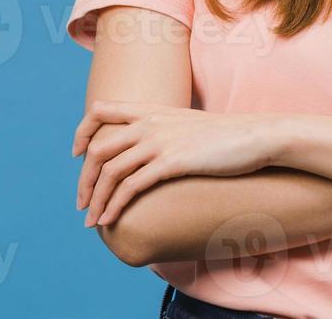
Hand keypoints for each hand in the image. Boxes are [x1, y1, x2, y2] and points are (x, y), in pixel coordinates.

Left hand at [72, 101, 273, 227]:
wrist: (253, 136)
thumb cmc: (223, 136)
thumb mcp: (185, 124)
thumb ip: (163, 130)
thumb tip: (151, 151)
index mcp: (149, 110)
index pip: (99, 110)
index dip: (82, 132)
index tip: (78, 154)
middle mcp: (148, 123)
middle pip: (98, 149)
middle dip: (85, 180)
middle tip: (82, 203)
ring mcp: (158, 142)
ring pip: (110, 171)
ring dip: (96, 199)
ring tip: (91, 220)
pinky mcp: (171, 162)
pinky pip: (131, 186)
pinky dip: (114, 205)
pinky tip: (110, 219)